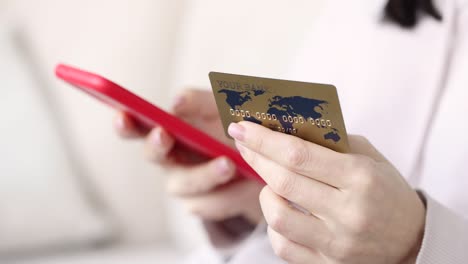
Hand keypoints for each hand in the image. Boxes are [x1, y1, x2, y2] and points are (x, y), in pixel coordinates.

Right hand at [114, 89, 262, 223]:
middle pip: (153, 156)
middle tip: (164, 135)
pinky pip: (210, 203)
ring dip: (205, 174)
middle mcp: (169, 159)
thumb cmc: (231, 126)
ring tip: (228, 164)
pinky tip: (245, 183)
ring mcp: (184, 184)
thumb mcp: (221, 108)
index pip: (136, 128)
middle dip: (156, 146)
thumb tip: (176, 101)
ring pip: (185, 184)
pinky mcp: (204, 204)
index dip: (125, 124)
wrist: (260, 159)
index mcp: (167, 131)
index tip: (121, 115)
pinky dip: (230, 193)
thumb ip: (199, 102)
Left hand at [228, 121, 424, 263]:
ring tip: (270, 180)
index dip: (264, 139)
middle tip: (243, 142)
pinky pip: (283, 245)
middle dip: (255, 157)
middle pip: (283, 181)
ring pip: (278, 216)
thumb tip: (282, 129)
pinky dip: (274, 224)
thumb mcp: (369, 158)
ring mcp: (337, 243)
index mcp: (361, 178)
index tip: (241, 127)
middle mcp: (348, 213)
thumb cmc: (386, 190)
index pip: (298, 155)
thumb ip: (329, 143)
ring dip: (264, 192)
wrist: (413, 240)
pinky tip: (281, 209)